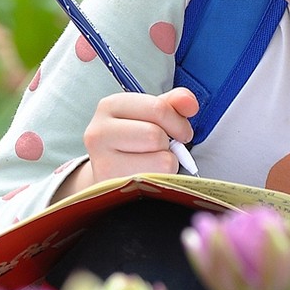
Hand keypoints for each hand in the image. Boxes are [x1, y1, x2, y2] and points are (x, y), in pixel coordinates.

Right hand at [58, 87, 198, 197]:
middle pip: (156, 135)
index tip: (180, 131)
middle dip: (170, 144)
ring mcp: (102, 162)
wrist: (111, 174)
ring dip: (166, 162)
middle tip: (166, 148)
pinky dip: (162, 180)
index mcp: (110, 106)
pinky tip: (148, 176)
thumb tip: (190, 103)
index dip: (178, 121)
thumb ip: (172, 103)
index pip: (157, 108)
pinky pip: (157, 181)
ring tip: (153, 161)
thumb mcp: (150, 116)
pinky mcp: (113, 186)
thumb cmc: (133, 142)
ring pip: (161, 160)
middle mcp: (99, 132)